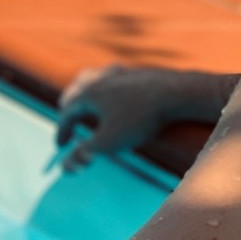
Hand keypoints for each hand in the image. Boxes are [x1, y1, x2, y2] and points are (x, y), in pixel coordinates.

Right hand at [54, 65, 170, 170]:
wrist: (178, 92)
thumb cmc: (141, 118)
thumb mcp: (109, 142)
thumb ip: (83, 154)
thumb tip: (64, 167)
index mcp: (89, 93)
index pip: (68, 113)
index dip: (62, 132)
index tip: (61, 146)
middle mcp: (102, 78)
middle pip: (78, 90)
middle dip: (70, 106)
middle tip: (67, 116)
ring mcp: (123, 72)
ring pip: (96, 78)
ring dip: (87, 89)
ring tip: (87, 99)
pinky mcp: (142, 72)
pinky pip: (118, 77)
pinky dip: (110, 86)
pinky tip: (118, 91)